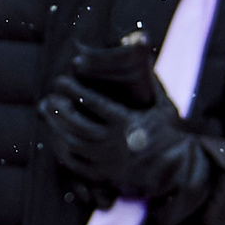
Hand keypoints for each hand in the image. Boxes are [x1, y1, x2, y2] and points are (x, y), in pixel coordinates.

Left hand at [39, 75, 211, 206]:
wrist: (176, 168)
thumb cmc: (169, 133)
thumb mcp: (163, 105)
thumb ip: (150, 81)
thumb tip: (145, 51)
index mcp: (127, 122)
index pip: (93, 103)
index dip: (73, 90)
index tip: (60, 80)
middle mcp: (114, 141)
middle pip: (77, 124)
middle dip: (59, 109)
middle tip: (49, 98)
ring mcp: (107, 160)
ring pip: (72, 143)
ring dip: (56, 127)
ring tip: (48, 113)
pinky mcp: (103, 174)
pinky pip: (75, 163)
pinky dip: (62, 149)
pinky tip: (56, 137)